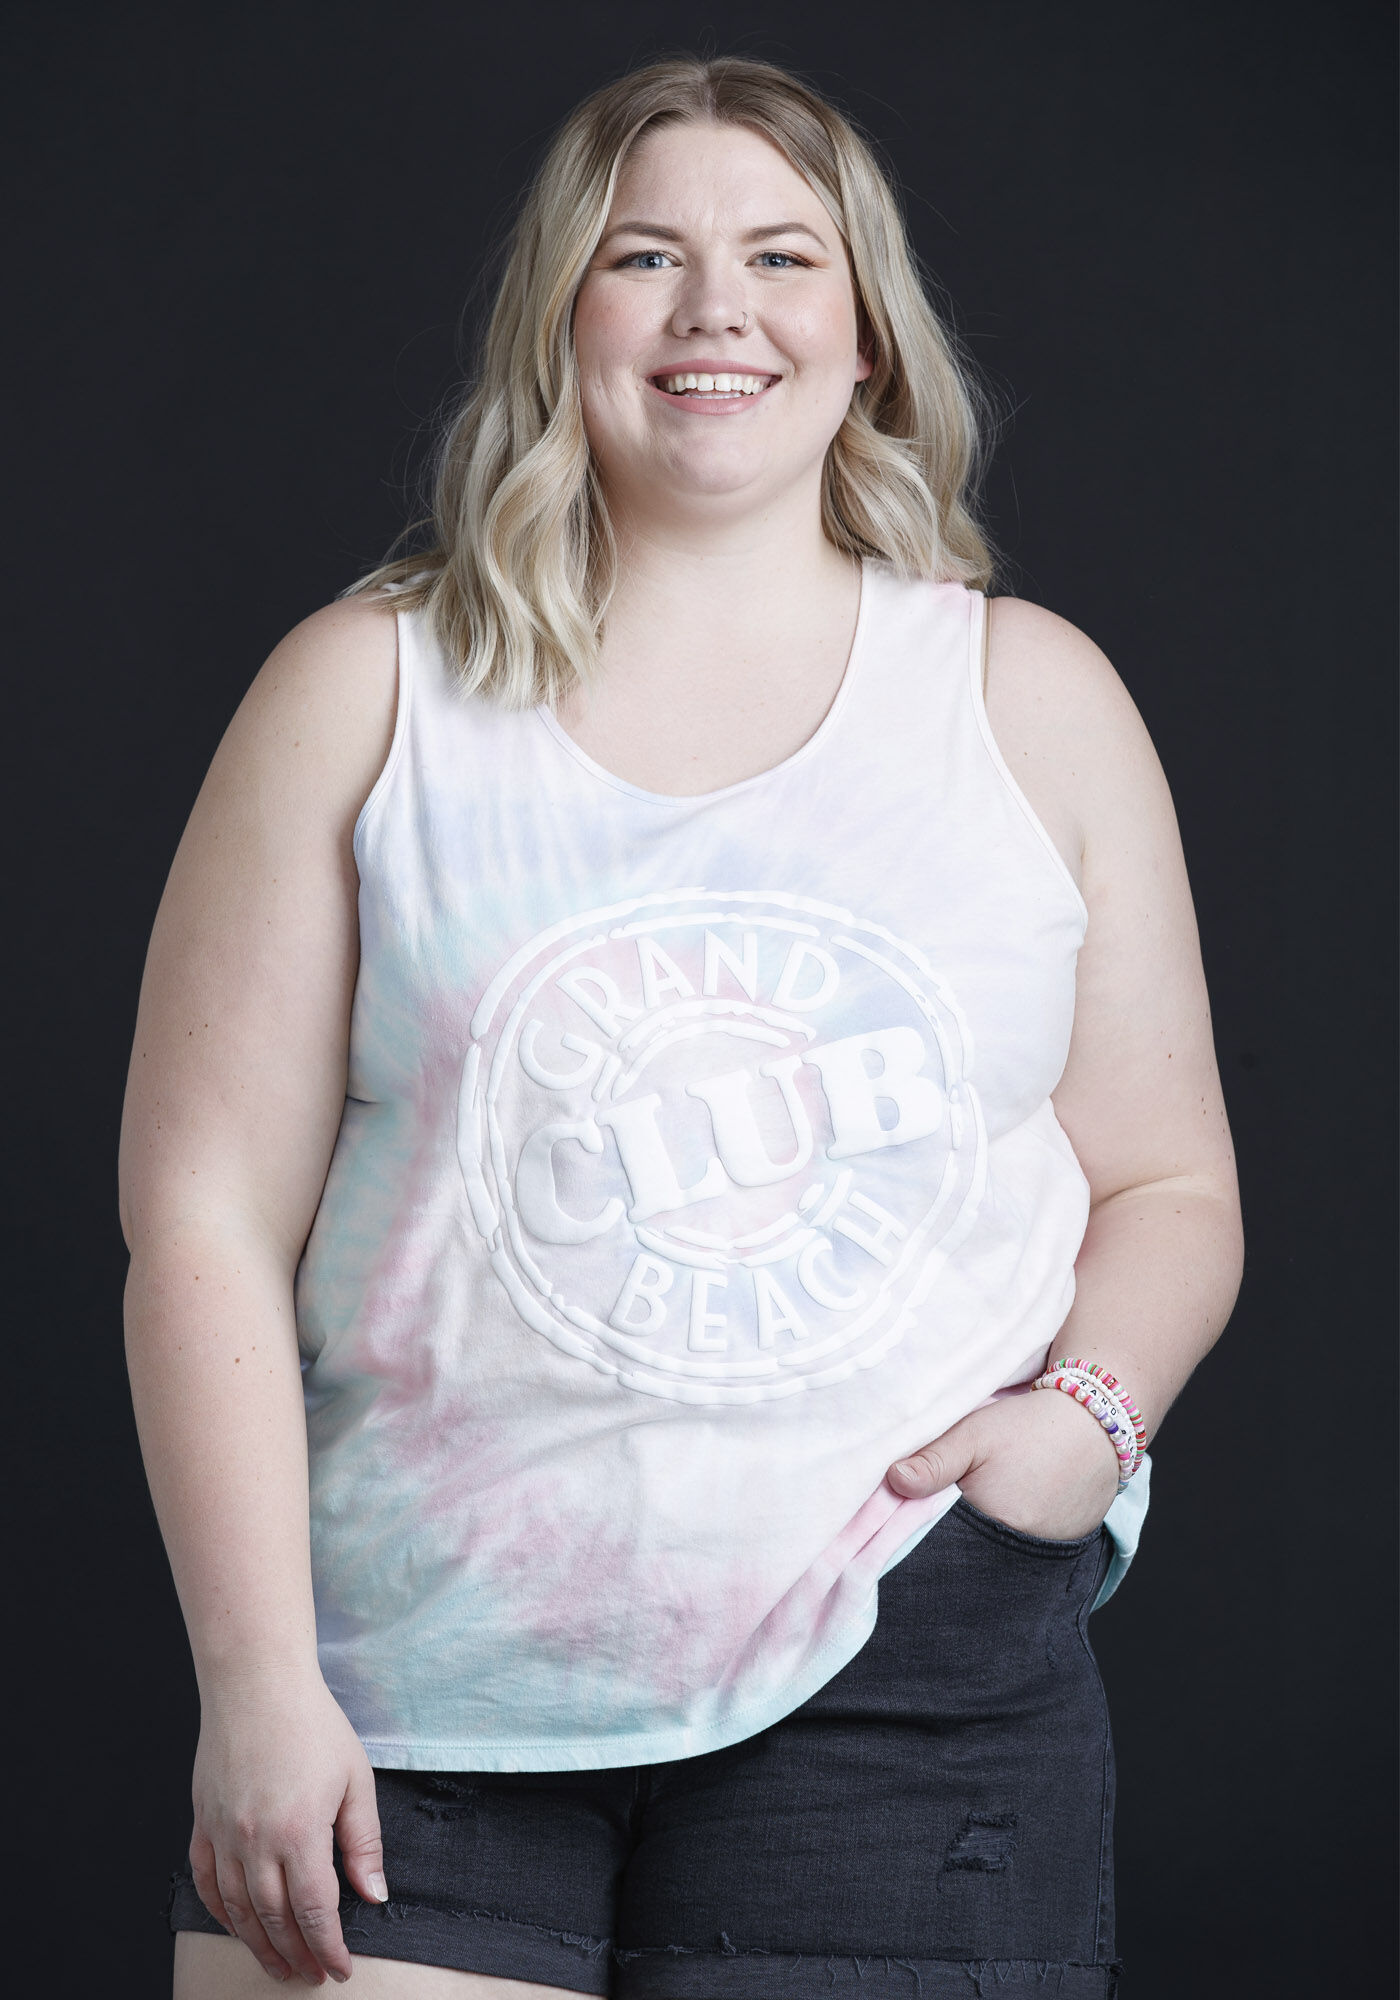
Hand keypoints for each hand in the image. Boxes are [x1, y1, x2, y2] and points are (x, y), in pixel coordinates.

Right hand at [189, 1666, 386, 1985]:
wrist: (257, 1683)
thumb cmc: (312, 1724)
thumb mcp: (355, 1778)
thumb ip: (364, 1842)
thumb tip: (373, 1894)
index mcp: (300, 1830)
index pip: (315, 1911)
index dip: (328, 1946)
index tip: (340, 1968)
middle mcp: (256, 1840)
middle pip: (275, 1919)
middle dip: (296, 1955)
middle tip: (311, 1976)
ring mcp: (224, 1834)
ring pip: (238, 1911)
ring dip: (259, 1946)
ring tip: (279, 1966)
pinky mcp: (202, 1823)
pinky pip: (206, 1884)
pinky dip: (222, 1913)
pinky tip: (238, 1927)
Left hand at [887, 1384, 1121, 1541]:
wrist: (1096, 1423)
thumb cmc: (1029, 1427)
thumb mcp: (973, 1434)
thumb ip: (932, 1459)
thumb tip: (894, 1480)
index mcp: (991, 1526)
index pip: (939, 1545)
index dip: (920, 1530)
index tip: (905, 1516)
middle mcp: (1019, 1553)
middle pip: (966, 1555)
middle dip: (948, 1538)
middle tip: (946, 1507)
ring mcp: (1043, 1555)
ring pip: (993, 1556)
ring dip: (979, 1540)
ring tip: (981, 1507)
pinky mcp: (1062, 1550)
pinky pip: (1022, 1554)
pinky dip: (1008, 1539)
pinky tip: (1009, 1510)